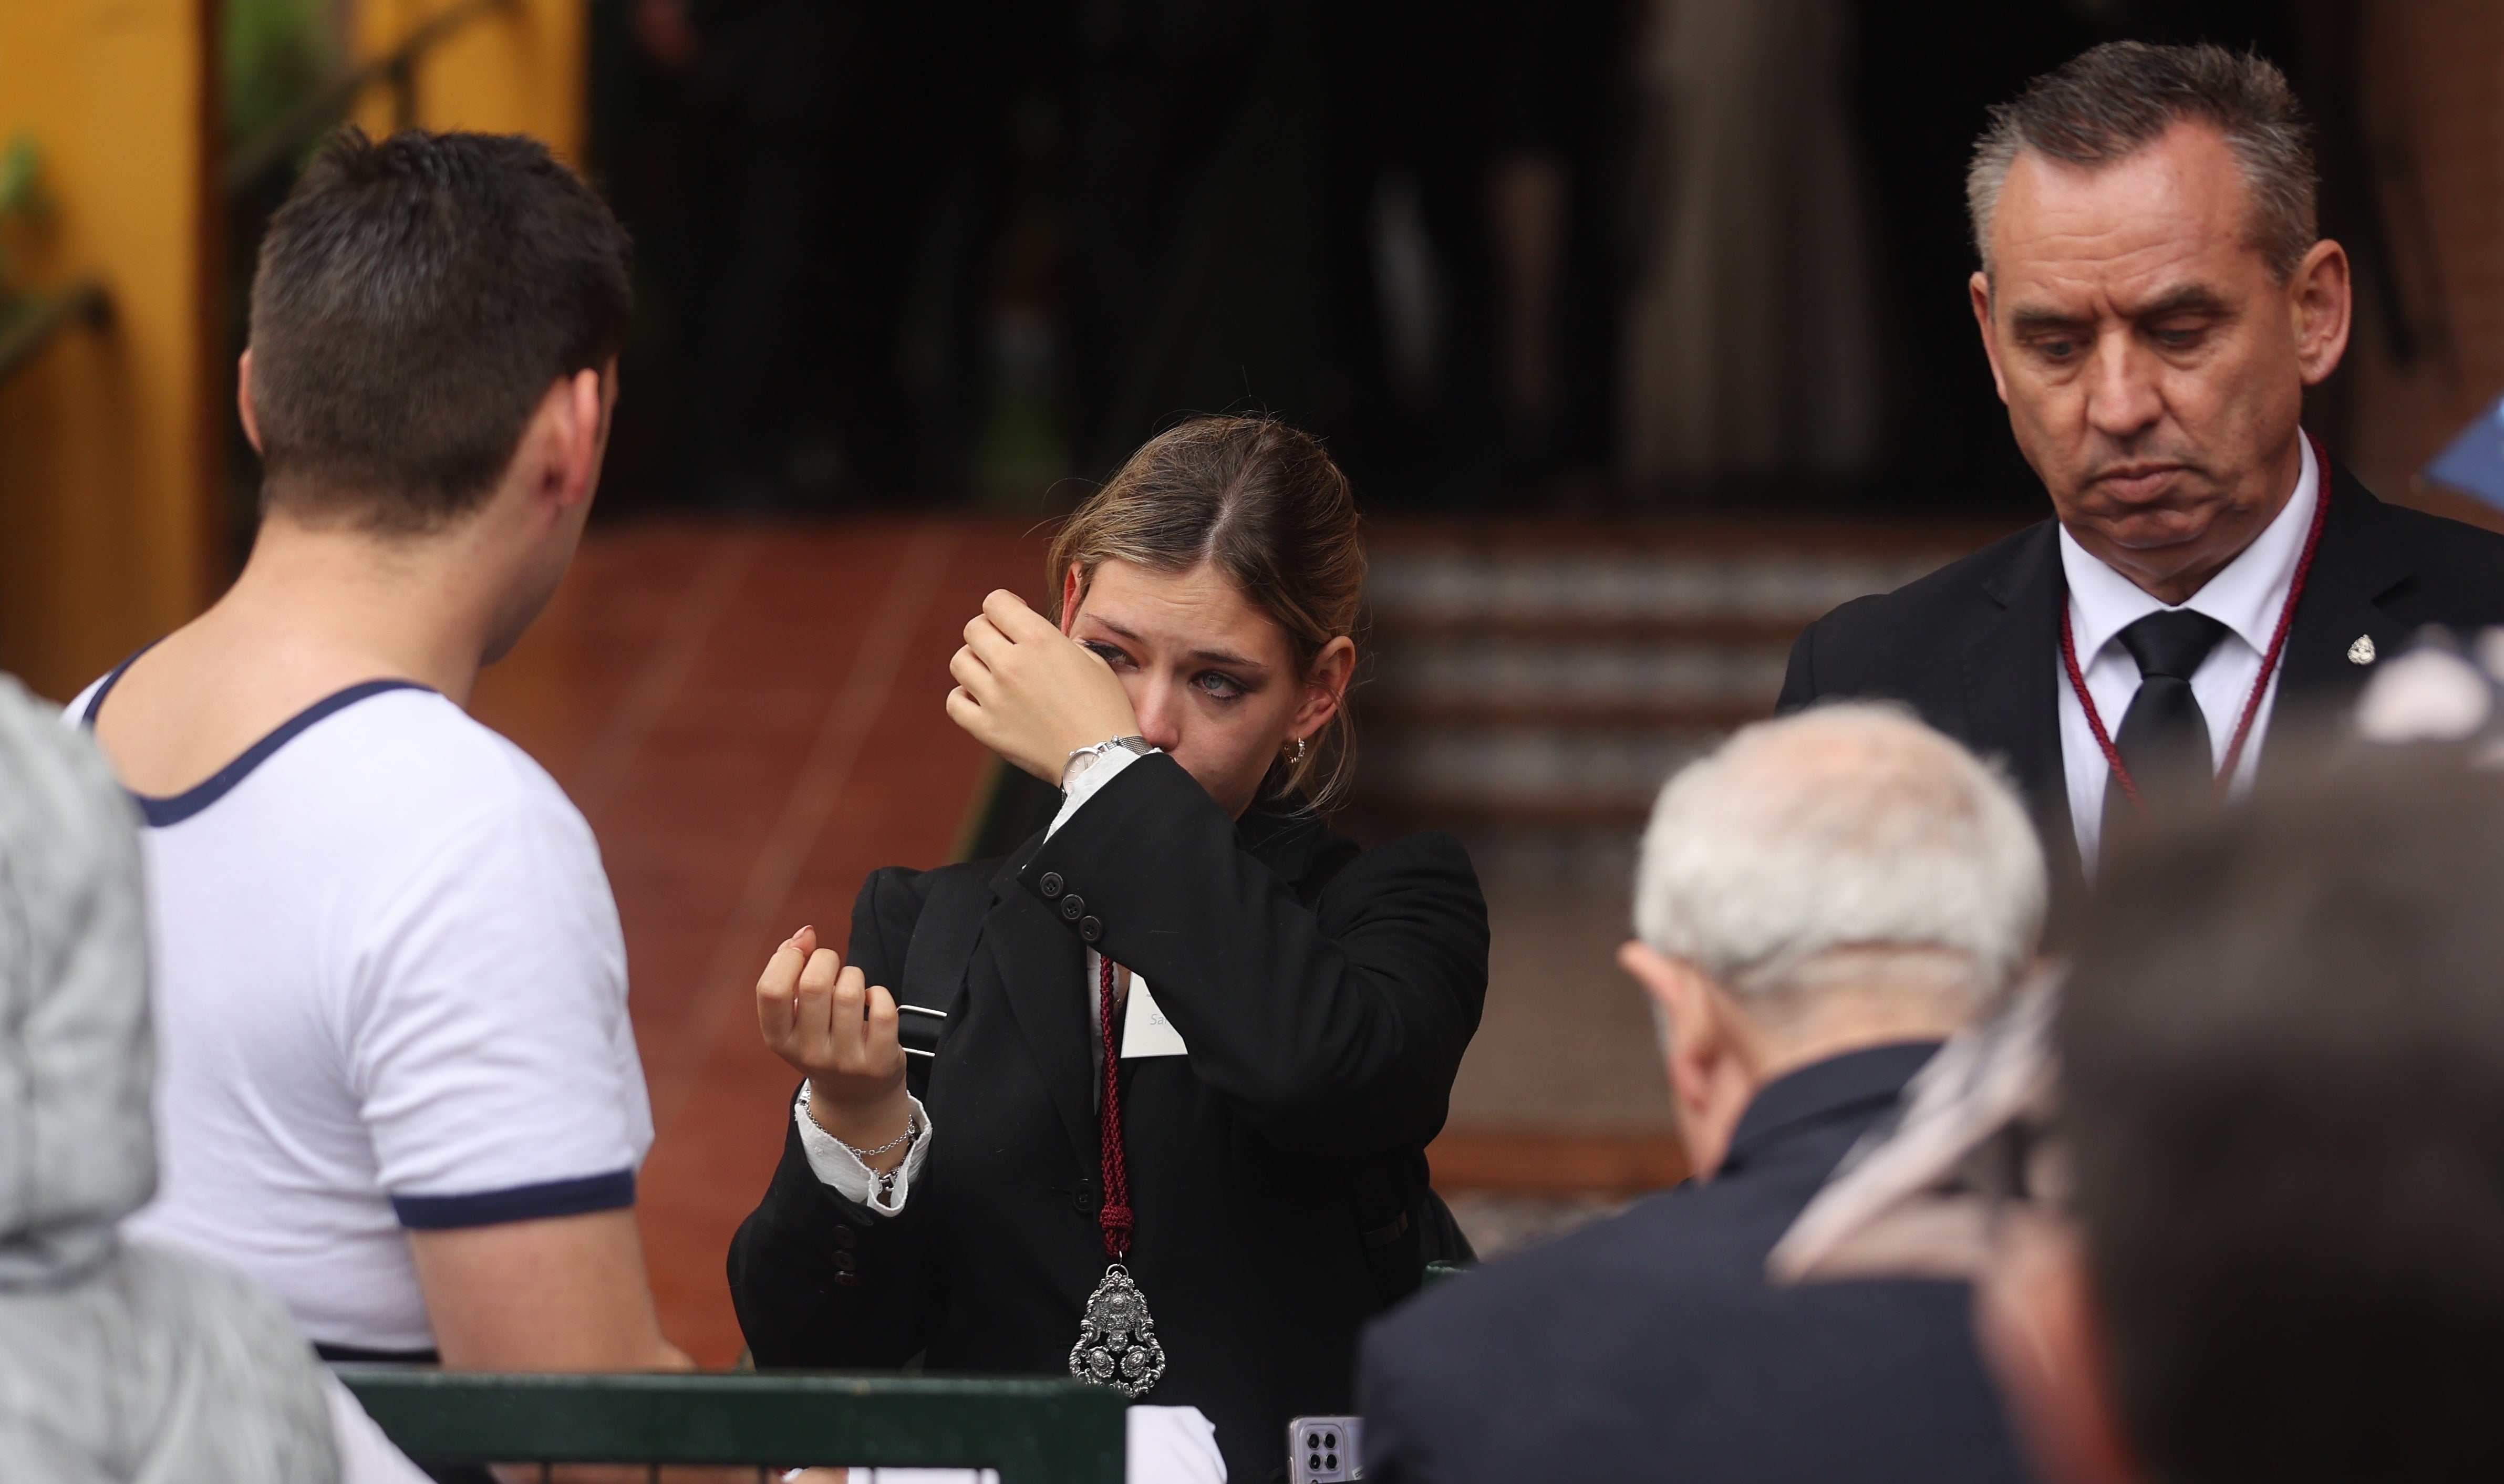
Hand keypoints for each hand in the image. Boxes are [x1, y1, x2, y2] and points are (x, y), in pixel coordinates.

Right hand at [755, 926, 910, 1166]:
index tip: (802, 947)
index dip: (787, 957)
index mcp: (778, 1039)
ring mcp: (844, 1061)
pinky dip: (879, 994)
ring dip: (853, 975)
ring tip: (852, 986)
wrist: (855, 1097)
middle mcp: (807, 1054)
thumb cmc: (821, 1038)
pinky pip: (882, 1008)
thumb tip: (805, 933)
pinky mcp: (878, 1061)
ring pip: (850, 992)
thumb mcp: (795, 1015)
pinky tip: (872, 1002)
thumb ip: (790, 970)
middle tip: (832, 965)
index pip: (771, 990)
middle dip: (826, 958)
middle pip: (814, 985)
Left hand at [946, 589, 1140, 782]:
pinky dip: (964, 697)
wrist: (1102, 758)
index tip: (1013, 618)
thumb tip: (1037, 637)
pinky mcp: (987, 728)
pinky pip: (954, 702)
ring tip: (993, 673)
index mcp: (1040, 640)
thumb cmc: (1105, 708)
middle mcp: (1011, 664)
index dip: (1004, 606)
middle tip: (1004, 645)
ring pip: (959, 662)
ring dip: (974, 662)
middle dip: (988, 631)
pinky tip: (982, 698)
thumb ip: (1058, 641)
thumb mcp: (1091, 659)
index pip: (995, 602)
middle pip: (973, 629)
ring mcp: (995, 697)